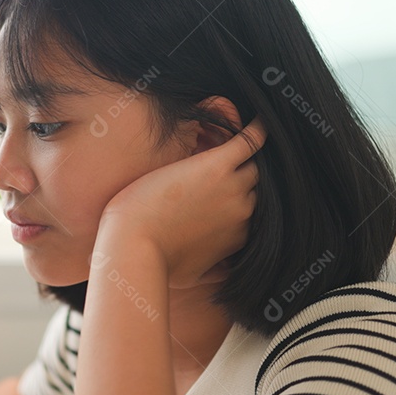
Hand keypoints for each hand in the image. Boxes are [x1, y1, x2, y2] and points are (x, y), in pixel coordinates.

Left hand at [97, 117, 265, 289]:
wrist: (135, 246)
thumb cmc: (157, 263)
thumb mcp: (193, 276)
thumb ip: (214, 274)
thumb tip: (224, 276)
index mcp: (239, 234)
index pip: (254, 207)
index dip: (241, 195)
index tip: (230, 187)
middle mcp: (243, 211)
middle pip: (255, 184)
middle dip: (245, 175)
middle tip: (229, 163)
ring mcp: (232, 187)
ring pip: (253, 163)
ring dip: (248, 153)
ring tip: (237, 137)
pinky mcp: (216, 165)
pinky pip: (249, 141)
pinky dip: (256, 130)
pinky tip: (260, 119)